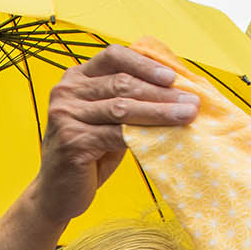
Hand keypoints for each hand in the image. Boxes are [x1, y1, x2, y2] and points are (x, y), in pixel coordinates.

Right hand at [34, 46, 198, 221]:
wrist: (58, 193)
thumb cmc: (89, 155)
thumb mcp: (107, 121)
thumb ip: (128, 102)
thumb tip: (174, 91)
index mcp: (75, 78)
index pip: (112, 56)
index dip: (144, 64)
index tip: (172, 77)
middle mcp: (66, 92)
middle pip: (122, 83)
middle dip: (161, 93)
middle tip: (192, 101)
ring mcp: (66, 115)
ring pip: (123, 108)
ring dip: (160, 111)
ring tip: (187, 115)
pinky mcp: (72, 141)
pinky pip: (117, 134)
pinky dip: (145, 135)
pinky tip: (166, 137)